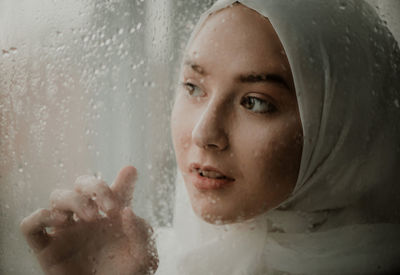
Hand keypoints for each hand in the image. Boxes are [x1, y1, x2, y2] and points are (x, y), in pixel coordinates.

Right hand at [20, 166, 157, 274]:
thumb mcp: (144, 258)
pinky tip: (59, 220)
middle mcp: (88, 219)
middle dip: (96, 187)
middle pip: (83, 184)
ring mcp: (66, 231)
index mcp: (113, 217)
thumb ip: (141, 233)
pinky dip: (40, 217)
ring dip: (74, 200)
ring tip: (91, 216)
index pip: (117, 190)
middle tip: (111, 207)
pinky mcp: (46, 248)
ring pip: (58, 196)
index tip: (130, 172)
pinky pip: (31, 225)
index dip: (124, 178)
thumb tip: (127, 211)